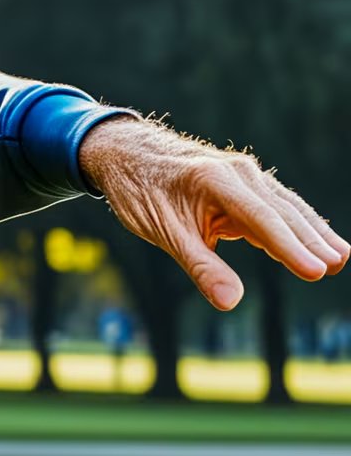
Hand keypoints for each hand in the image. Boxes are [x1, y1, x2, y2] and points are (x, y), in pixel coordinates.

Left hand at [79, 114, 349, 310]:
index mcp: (216, 180)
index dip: (291, 248)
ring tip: (340, 256)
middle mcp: (237, 173)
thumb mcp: (162, 231)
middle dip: (311, 240)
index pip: (262, 219)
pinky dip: (293, 226)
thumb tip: (230, 302)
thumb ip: (199, 266)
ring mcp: (243, 175)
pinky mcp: (243, 184)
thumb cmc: (140, 191)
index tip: (317, 270)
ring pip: (284, 208)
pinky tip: (314, 243)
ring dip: (311, 232)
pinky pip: (274, 208)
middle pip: (281, 212)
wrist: (125, 153)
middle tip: (338, 264)